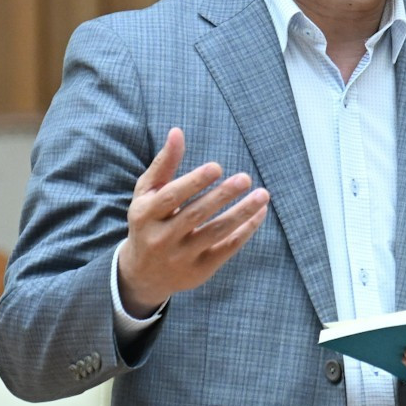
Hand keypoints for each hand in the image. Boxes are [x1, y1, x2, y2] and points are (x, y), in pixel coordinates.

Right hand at [117, 127, 269, 315]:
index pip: (172, 196)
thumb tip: (177, 132)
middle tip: (245, 178)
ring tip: (262, 195)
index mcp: (145, 214)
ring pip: (215, 233)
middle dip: (222, 196)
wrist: (143, 273)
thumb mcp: (147, 193)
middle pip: (195, 215)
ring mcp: (181, 257)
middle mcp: (161, 238)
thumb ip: (164, 164)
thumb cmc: (149, 221)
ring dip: (241, 213)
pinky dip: (245, 230)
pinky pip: (226, 249)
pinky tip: (259, 213)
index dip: (194, 182)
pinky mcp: (199, 270)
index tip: (217, 167)